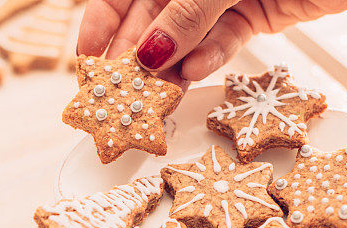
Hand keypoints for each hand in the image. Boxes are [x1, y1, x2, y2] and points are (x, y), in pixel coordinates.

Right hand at [77, 0, 346, 83]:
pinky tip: (196, 74)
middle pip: (153, 17)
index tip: (88, 64)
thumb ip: (189, 10)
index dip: (101, 25)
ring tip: (157, 98)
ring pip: (187, 35)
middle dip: (138, 56)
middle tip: (124, 98)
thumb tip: (150, 55)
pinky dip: (212, 57)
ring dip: (173, 66)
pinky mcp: (258, 9)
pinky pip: (225, 38)